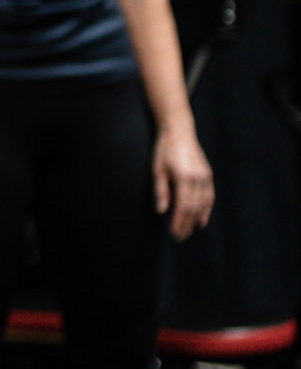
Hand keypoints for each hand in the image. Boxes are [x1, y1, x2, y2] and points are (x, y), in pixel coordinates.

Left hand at [155, 121, 214, 239]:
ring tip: (188, 232)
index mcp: (184, 177)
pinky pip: (210, 196)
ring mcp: (205, 176)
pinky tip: (201, 220)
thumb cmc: (165, 150)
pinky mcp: (208, 174)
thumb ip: (160, 191)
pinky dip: (206, 209)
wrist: (179, 131)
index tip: (173, 232)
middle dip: (186, 224)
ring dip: (195, 220)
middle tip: (179, 237)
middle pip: (194, 208)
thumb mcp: (157, 169)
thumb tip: (161, 211)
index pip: (183, 206)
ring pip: (203, 204)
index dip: (179, 221)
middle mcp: (198, 178)